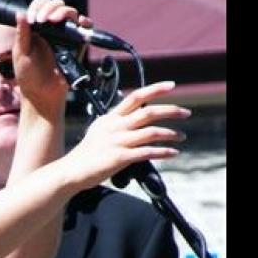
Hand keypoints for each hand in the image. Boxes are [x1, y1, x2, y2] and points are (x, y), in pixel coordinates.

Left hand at [12, 0, 91, 115]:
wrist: (42, 96)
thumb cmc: (28, 77)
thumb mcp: (21, 53)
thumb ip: (22, 34)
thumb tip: (19, 12)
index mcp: (37, 29)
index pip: (40, 6)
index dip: (37, 6)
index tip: (32, 20)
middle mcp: (52, 30)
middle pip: (56, 6)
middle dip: (49, 7)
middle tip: (41, 20)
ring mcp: (65, 37)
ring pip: (70, 13)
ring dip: (63, 11)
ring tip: (54, 20)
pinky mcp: (77, 46)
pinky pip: (85, 29)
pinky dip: (85, 22)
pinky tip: (80, 22)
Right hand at [60, 81, 190, 189]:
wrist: (72, 171)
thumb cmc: (86, 154)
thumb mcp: (99, 130)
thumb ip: (116, 122)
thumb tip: (133, 117)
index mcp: (110, 117)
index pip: (135, 97)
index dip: (155, 89)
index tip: (171, 85)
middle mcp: (115, 126)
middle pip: (148, 112)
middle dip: (171, 110)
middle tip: (186, 113)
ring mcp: (117, 141)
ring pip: (151, 132)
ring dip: (171, 134)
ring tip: (181, 136)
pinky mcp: (119, 157)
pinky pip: (147, 152)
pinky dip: (163, 152)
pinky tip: (172, 153)